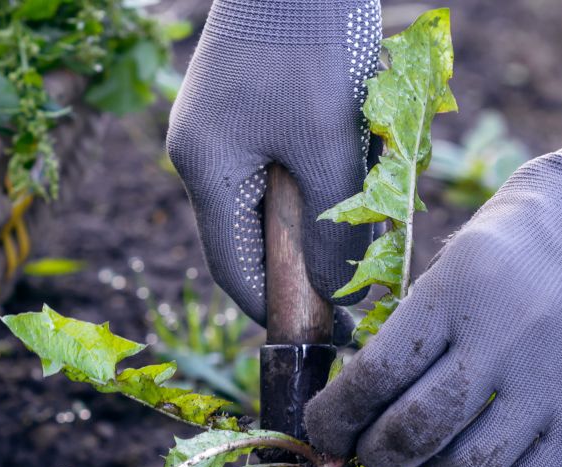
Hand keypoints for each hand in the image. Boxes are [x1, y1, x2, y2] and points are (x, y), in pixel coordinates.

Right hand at [166, 0, 381, 327]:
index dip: (276, 308)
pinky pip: (275, 167)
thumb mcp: (330, 144)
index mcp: (207, 170)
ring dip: (311, 219)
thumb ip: (332, 227)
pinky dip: (311, 181)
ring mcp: (218, 131)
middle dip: (300, 263)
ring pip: (266, 205)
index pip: (235, 270)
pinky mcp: (241, 110)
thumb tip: (335, 294)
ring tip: (359, 219)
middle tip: (353, 280)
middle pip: (250, 240)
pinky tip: (346, 170)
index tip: (322, 330)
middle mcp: (202, 156)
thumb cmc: (313, 41)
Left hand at [305, 113, 561, 466]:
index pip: (376, 374)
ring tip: (425, 456)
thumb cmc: (525, 236)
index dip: (336, 416)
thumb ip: (417, 327)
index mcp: (458, 289)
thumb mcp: (458, 256)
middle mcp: (507, 337)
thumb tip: (363, 402)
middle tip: (367, 453)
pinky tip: (477, 465)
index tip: (323, 429)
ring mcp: (556, 381)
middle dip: (375, 454)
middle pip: (415, 429)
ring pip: (469, 465)